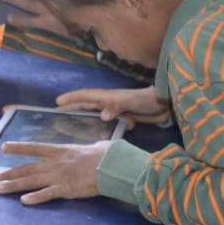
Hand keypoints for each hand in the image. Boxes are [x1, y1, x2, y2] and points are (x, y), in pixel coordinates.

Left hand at [0, 140, 107, 204]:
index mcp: (62, 151)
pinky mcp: (66, 189)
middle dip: (8, 173)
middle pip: (27, 168)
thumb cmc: (109, 155)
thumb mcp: (96, 146)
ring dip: (13, 186)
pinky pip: (47, 194)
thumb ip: (89, 148)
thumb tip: (96, 146)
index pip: (35, 148)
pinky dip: (35, 197)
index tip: (4, 148)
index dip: (18, 148)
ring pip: (31, 181)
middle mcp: (56, 163)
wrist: (115, 165)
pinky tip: (23, 201)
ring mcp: (59, 176)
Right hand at [56, 87, 171, 125]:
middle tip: (58, 111)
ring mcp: (116, 109)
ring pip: (94, 111)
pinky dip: (96, 121)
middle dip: (72, 105)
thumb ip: (117, 106)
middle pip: (87, 103)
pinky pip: (105, 119)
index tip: (57, 102)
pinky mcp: (123, 116)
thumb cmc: (148, 99)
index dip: (72, 98)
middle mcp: (109, 102)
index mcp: (108, 97)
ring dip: (82, 113)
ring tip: (70, 119)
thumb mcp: (131, 101)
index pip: (86, 96)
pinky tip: (94, 128)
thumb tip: (101, 115)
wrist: (166, 104)